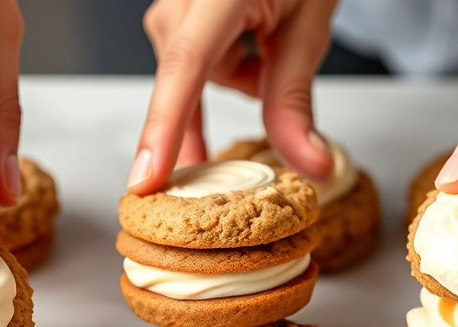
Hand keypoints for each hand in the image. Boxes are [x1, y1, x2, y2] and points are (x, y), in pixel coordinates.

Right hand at [128, 0, 337, 194]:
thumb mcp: (309, 29)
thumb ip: (296, 102)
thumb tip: (311, 166)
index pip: (186, 68)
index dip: (164, 129)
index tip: (146, 178)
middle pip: (192, 82)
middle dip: (242, 85)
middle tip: (276, 60)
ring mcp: (169, 9)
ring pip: (197, 79)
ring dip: (239, 76)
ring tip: (271, 41)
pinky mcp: (169, 20)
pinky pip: (191, 70)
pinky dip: (224, 72)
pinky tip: (248, 56)